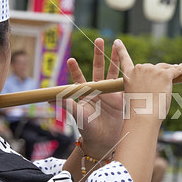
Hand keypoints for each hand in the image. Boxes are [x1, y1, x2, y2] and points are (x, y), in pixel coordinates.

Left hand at [58, 38, 123, 158]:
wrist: (105, 142)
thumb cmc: (88, 130)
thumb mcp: (78, 116)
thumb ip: (68, 106)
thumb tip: (49, 99)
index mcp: (86, 94)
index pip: (80, 78)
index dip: (75, 69)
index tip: (71, 60)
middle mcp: (98, 90)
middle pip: (99, 69)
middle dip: (99, 54)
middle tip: (99, 40)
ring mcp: (111, 93)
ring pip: (113, 72)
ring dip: (115, 59)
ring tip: (117, 45)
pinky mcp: (121, 98)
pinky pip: (125, 83)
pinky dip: (128, 73)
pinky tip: (133, 63)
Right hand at [114, 39, 181, 121]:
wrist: (144, 116)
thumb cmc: (140, 112)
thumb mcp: (136, 95)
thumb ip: (143, 85)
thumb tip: (158, 82)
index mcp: (129, 75)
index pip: (124, 59)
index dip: (120, 50)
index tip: (117, 41)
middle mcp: (140, 69)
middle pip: (152, 67)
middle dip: (158, 73)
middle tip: (164, 83)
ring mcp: (152, 71)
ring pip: (164, 68)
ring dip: (170, 72)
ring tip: (174, 80)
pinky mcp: (164, 75)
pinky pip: (175, 70)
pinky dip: (181, 69)